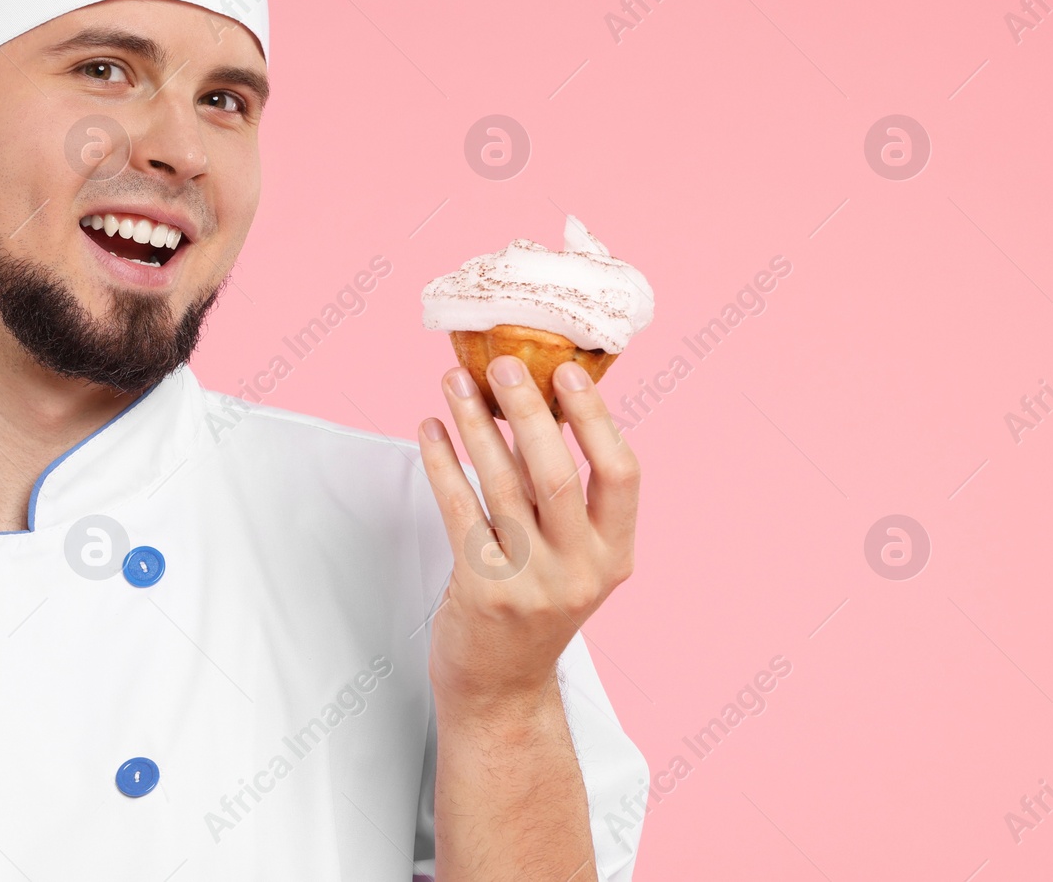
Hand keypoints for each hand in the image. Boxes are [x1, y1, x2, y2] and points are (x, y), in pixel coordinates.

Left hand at [417, 356, 638, 716]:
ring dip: (474, 425)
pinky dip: (441, 463)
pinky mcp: (484, 591)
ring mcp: (533, 584)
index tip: (567, 372)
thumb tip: (541, 401)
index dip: (596, 418)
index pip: (623, 473)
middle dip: (528, 410)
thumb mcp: (572, 558)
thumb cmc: (534, 604)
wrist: (501, 688)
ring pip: (501, 485)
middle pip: (557, 473)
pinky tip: (429, 431)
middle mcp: (581, 570)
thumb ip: (566, 497)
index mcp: (615, 554)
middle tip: (502, 364)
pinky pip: (459, 510)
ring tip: (453, 383)